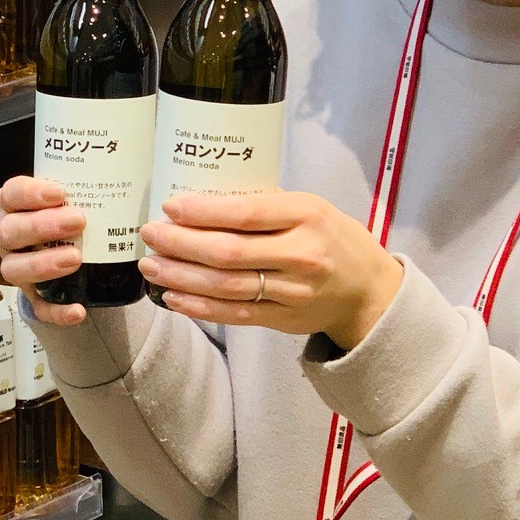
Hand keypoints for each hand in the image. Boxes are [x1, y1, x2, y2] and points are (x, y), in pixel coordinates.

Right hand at [0, 176, 88, 326]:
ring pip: (14, 269)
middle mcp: (8, 236)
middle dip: (41, 226)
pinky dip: (57, 311)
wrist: (64, 251)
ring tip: (75, 258)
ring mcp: (16, 267)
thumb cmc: (63, 214)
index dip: (30, 193)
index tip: (59, 192)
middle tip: (77, 221)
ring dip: (43, 264)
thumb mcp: (67, 197)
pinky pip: (38, 307)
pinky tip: (78, 310)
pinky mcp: (30, 296)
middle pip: (10, 231)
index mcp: (13, 205)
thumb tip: (123, 183)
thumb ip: (81, 191)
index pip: (11, 194)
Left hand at [139, 191, 403, 348]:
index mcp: (305, 215)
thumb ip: (263, 204)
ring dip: (181, 277)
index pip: (246, 213)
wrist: (368, 290)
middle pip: (229, 253)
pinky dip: (200, 308)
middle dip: (181, 243)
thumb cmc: (330, 236)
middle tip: (150, 233)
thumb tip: (200, 198)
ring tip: (151, 266)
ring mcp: (293, 292)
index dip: (203, 211)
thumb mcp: (307, 206)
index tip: (171, 205)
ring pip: (226, 287)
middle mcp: (301, 255)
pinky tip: (173, 297)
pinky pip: (235, 315)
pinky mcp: (284, 320)